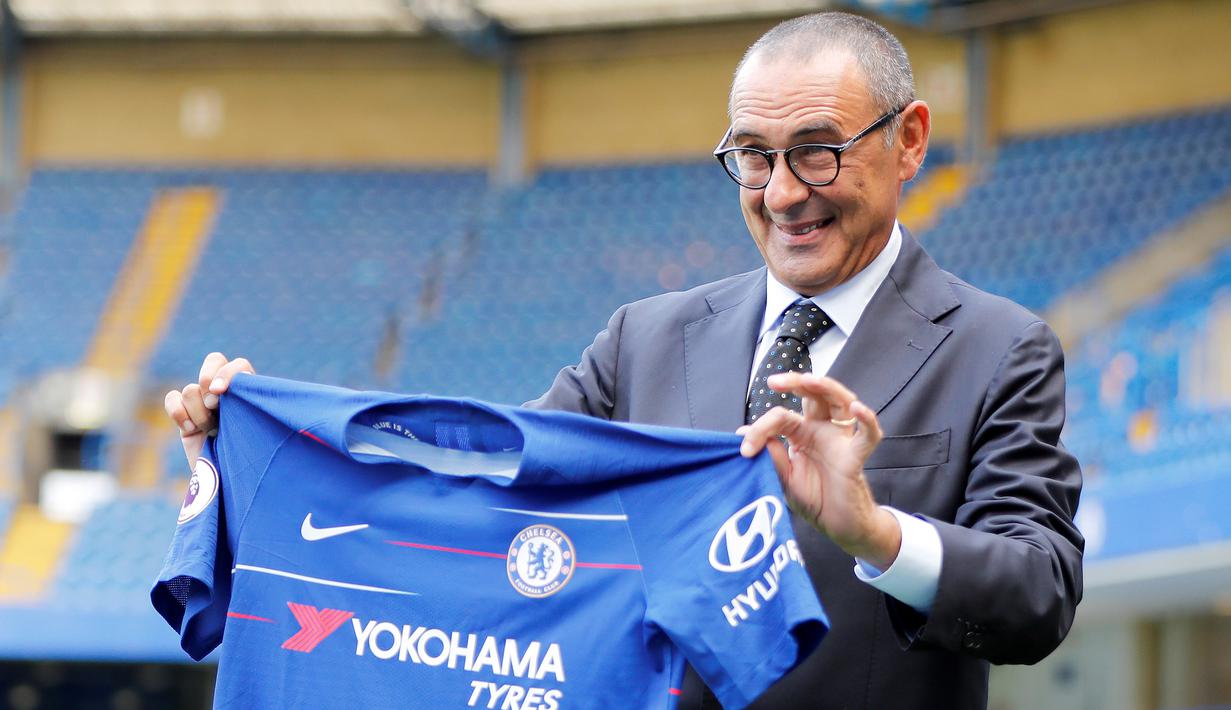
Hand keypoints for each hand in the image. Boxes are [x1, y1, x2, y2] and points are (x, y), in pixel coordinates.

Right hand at [163, 352, 254, 466]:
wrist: (228, 484)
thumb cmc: (250, 458)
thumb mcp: (255, 430)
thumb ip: (247, 405)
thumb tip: (237, 385)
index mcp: (249, 392)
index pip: (239, 365)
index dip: (228, 373)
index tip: (222, 392)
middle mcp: (227, 393)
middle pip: (213, 361)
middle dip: (210, 380)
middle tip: (214, 406)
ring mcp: (203, 403)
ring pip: (190, 389)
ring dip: (199, 412)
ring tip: (210, 431)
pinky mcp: (184, 416)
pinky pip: (172, 398)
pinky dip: (177, 412)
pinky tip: (190, 430)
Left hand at [738, 372, 899, 567]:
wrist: (837, 526)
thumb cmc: (814, 498)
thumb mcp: (783, 479)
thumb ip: (769, 457)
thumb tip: (743, 433)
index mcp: (801, 434)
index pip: (780, 417)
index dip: (761, 429)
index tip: (744, 449)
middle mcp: (821, 430)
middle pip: (814, 394)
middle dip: (796, 382)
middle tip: (774, 381)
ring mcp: (839, 440)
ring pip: (840, 402)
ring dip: (826, 387)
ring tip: (810, 380)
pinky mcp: (855, 456)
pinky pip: (868, 435)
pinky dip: (867, 420)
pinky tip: (858, 408)